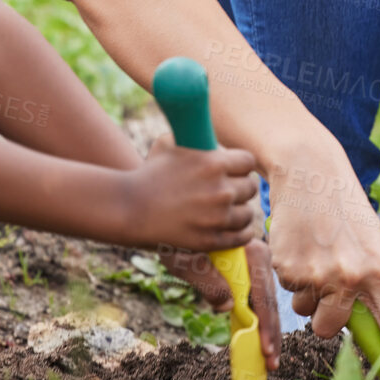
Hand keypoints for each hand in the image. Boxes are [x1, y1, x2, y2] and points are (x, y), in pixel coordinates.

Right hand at [116, 135, 261, 253]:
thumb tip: (219, 142)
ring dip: (239, 211)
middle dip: (241, 187)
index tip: (235, 170)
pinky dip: (240, 232)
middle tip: (230, 190)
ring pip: (248, 213)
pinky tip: (232, 227)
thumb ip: (198, 138)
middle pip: (250, 188)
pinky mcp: (211, 240)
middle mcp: (220, 190)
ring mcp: (217, 217)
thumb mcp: (170, 143)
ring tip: (229, 210)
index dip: (242, 166)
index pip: (249, 162)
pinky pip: (242, 236)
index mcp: (214, 162)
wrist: (129, 208)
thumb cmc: (150, 173)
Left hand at [157, 238, 281, 369]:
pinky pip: (259, 301)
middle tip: (271, 364)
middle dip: (271, 333)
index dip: (265, 324)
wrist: (175, 226)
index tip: (265, 348)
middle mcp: (260, 256)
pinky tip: (260, 342)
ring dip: (269, 331)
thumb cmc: (178, 242)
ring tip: (269, 360)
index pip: (262, 293)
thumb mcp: (186, 261)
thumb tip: (227, 307)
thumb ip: (207, 282)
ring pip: (267, 303)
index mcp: (249, 251)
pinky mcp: (250, 275)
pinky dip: (260, 322)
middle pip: (270, 301)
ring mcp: (257, 266)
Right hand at [265, 148, 379, 379]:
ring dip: (306, 291)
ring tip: (314, 252)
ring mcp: (317, 275)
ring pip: (305, 311)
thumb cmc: (344, 208)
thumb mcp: (372, 243)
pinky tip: (299, 244)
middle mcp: (350, 278)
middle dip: (324, 315)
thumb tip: (369, 325)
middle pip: (330, 329)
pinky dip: (291, 273)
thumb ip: (374, 284)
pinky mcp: (287, 268)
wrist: (310, 172)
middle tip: (327, 279)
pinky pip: (287, 289)